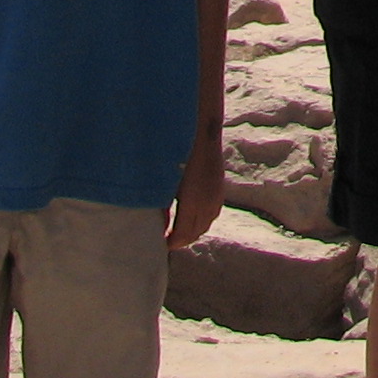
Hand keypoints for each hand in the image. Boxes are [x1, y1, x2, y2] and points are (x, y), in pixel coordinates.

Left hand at [166, 129, 224, 249]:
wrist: (203, 132)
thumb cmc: (178, 154)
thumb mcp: (165, 182)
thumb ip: (161, 206)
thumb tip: (158, 226)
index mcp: (192, 203)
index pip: (183, 235)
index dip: (171, 244)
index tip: (160, 244)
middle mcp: (207, 203)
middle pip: (195, 233)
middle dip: (181, 240)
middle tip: (166, 239)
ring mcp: (216, 196)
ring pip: (205, 225)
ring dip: (192, 231)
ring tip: (177, 229)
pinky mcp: (220, 188)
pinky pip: (212, 214)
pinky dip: (202, 221)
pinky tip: (191, 215)